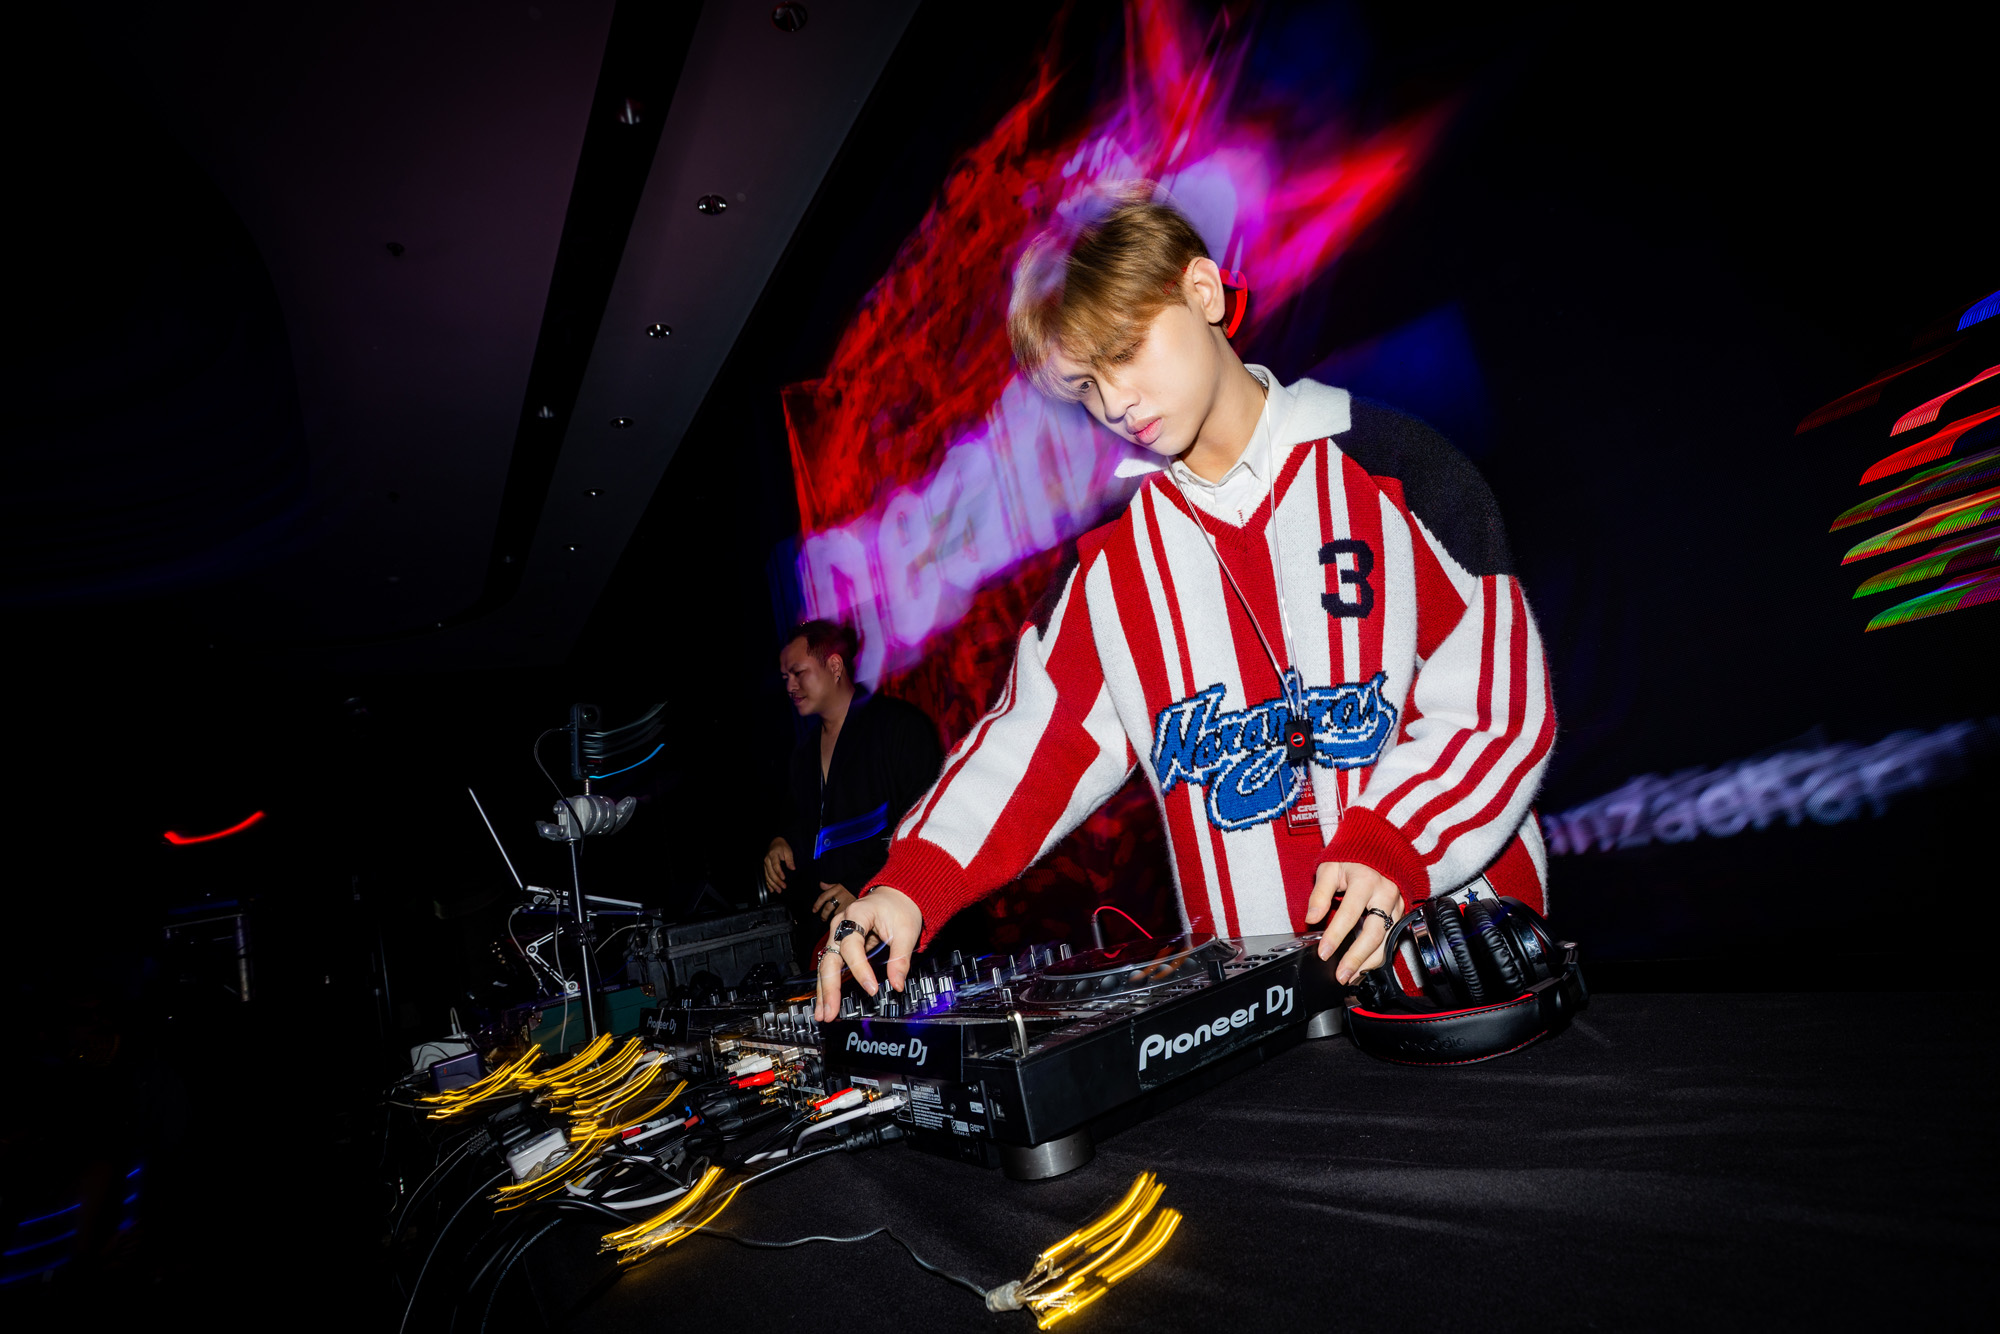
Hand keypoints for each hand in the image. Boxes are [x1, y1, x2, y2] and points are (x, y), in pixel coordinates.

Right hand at [762, 837, 793, 893]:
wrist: (775, 843)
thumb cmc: (782, 847)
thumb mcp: (788, 851)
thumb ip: (790, 860)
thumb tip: (792, 868)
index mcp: (772, 855)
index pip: (775, 865)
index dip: (779, 872)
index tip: (784, 878)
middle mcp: (767, 860)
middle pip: (770, 872)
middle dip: (776, 881)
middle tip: (783, 887)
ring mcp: (765, 864)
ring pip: (767, 876)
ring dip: (772, 884)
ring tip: (778, 890)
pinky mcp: (765, 868)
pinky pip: (765, 877)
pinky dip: (768, 884)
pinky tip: (771, 889)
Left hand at [813, 883, 856, 921]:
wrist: (867, 887)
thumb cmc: (853, 887)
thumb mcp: (841, 884)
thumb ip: (830, 886)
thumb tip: (821, 884)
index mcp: (837, 888)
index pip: (823, 897)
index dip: (817, 904)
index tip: (814, 910)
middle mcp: (841, 895)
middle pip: (828, 907)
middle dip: (824, 914)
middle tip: (823, 918)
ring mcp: (847, 902)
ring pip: (836, 912)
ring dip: (833, 916)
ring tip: (832, 919)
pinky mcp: (853, 908)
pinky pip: (845, 915)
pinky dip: (841, 917)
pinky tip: (841, 919)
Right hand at [814, 887, 921, 1021]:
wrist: (896, 895)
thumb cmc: (899, 908)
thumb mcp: (906, 931)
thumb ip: (900, 959)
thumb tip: (897, 984)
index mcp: (856, 914)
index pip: (852, 946)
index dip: (860, 969)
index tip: (872, 988)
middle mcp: (841, 923)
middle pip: (830, 958)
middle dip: (829, 987)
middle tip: (830, 1011)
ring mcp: (837, 933)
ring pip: (826, 964)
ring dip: (824, 990)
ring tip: (822, 1013)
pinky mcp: (840, 943)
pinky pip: (832, 964)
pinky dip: (828, 984)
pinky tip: (826, 1002)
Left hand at [1306, 861, 1405, 985]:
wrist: (1380, 848)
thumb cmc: (1353, 857)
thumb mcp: (1330, 867)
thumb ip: (1319, 893)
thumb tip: (1312, 918)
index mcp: (1366, 881)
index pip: (1349, 913)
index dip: (1336, 935)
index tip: (1324, 952)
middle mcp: (1386, 894)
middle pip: (1374, 933)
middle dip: (1357, 957)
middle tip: (1341, 974)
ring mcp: (1397, 905)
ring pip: (1387, 940)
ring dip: (1369, 962)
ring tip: (1351, 976)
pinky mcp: (1401, 913)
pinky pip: (1392, 938)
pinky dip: (1378, 955)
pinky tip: (1364, 966)